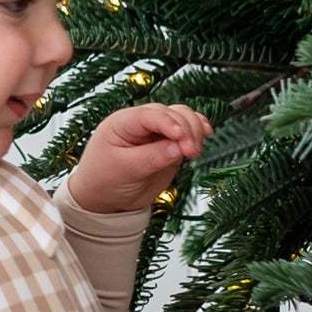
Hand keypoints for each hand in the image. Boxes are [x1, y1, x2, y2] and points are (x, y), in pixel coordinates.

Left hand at [64, 103, 209, 216]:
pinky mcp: (169, 144)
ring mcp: (157, 131)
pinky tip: (206, 135)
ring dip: (194, 129)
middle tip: (191, 152)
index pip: (150, 115)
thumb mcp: (124, 170)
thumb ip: (151, 158)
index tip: (180, 137)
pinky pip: (188, 131)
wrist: (105, 198)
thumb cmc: (105, 180)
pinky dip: (197, 132)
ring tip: (195, 150)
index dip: (168, 122)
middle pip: (171, 113)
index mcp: (123, 122)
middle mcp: (142, 122)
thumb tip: (178, 148)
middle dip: (185, 129)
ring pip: (183, 117)